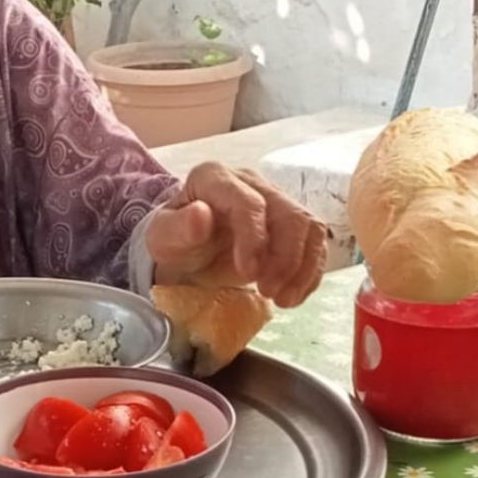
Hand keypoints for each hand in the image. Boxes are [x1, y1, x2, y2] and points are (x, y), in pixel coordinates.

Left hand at [146, 163, 325, 306]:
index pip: (248, 202)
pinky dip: (309, 273)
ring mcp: (275, 201)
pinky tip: (291, 295)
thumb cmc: (175, 241)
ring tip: (282, 299)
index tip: (248, 273)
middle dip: (284, 258)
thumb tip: (202, 215)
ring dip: (302, 268)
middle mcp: (251, 183)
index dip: (254, 237)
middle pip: (288, 214)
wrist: (186, 251)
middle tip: (267, 292)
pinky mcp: (290, 225)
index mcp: (216, 178)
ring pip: (308, 227)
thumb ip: (177, 227)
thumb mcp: (162, 238)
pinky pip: (315, 244)